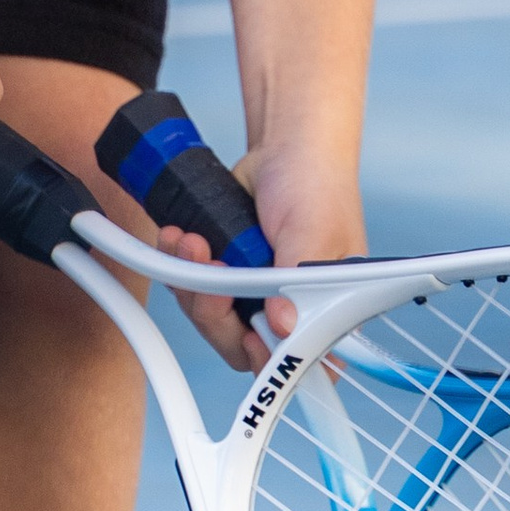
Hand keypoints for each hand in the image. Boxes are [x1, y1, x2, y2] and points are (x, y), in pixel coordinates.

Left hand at [162, 141, 366, 373]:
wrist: (286, 148)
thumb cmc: (317, 186)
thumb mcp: (314, 232)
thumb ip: (296, 281)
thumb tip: (284, 325)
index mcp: (328, 312)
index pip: (301, 361)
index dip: (272, 363)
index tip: (249, 339)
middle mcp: (291, 312)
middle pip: (243, 346)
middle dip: (216, 314)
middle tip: (211, 280)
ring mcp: (255, 296)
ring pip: (211, 320)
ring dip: (192, 285)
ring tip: (191, 242)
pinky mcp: (226, 276)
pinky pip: (193, 289)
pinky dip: (181, 267)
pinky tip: (180, 239)